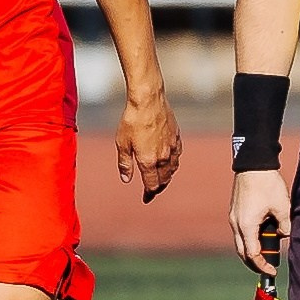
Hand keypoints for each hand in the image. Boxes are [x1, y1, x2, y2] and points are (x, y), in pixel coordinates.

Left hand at [116, 89, 181, 203]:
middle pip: (165, 179)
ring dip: (168, 176)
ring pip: (173, 168)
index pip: (152, 184)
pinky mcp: (176, 136)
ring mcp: (172, 147)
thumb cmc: (132, 120)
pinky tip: (170, 160)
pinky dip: (174, 162)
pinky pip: (177, 155)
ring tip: (163, 178)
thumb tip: (126, 179)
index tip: (146, 198)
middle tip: (154, 190)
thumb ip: (125, 164)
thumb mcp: (122, 143)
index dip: (149, 193)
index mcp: (149, 161)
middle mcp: (163, 157)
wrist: (148, 101)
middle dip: (159, 187)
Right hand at [231, 169, 291, 274]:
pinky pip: (241, 231)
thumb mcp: (283, 207)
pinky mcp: (235, 212)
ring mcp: (233, 218)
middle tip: (268, 266)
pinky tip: (263, 234)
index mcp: (246, 226)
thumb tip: (284, 235)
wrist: (253, 164)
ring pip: (240, 242)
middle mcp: (236, 224)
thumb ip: (285, 226)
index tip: (272, 271)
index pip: (252, 254)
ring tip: (268, 250)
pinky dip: (250, 238)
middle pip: (242, 252)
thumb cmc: (267, 184)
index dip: (262, 265)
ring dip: (252, 249)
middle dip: (254, 262)